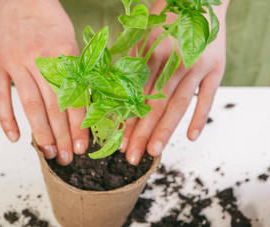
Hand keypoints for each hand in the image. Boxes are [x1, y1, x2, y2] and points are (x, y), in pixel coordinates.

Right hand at [0, 0, 88, 164]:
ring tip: (47, 153)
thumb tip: (83, 106)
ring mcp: (15, 63)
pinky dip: (6, 120)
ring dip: (40, 133)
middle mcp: (40, 59)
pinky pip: (1, 97)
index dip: (79, 126)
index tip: (82, 147)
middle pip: (53, 107)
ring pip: (30, 105)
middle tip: (66, 158)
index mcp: (64, 53)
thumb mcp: (71, 41)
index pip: (74, 98)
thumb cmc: (48, 20)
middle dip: (62, 136)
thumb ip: (76, 71)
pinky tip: (15, 138)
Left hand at [120, 1, 228, 164]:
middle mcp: (176, 61)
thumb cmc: (168, 17)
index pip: (138, 95)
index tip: (119, 141)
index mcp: (153, 52)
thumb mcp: (144, 35)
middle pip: (156, 105)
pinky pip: (208, 97)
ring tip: (154, 152)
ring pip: (179, 105)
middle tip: (131, 157)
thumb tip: (118, 93)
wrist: (202, 0)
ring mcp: (198, 66)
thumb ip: (133, 63)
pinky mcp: (217, 69)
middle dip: (142, 134)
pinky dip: (200, 117)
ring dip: (166, 131)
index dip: (128, 119)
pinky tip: (191, 137)